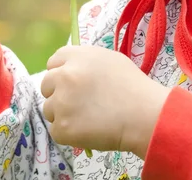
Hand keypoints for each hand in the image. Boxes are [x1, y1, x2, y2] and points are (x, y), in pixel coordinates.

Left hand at [40, 46, 170, 157]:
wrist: (145, 115)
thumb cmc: (133, 87)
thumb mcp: (110, 60)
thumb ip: (85, 62)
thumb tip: (70, 69)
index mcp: (76, 57)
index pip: (53, 62)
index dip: (61, 73)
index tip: (70, 84)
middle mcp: (64, 75)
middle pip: (46, 85)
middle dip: (58, 94)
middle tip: (79, 104)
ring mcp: (61, 102)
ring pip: (49, 109)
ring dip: (63, 115)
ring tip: (87, 119)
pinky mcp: (62, 127)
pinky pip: (56, 131)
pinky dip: (69, 134)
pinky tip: (87, 131)